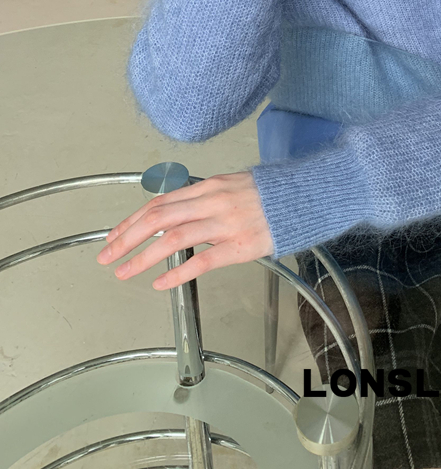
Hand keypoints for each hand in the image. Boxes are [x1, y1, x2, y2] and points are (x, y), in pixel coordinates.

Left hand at [96, 171, 273, 289]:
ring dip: (143, 256)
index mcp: (209, 186)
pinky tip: (160, 283)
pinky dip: (178, 272)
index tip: (115, 235)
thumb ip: (206, 199)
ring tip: (124, 271)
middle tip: (106, 256)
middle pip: (159, 217)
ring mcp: (227, 223)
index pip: (161, 202)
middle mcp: (213, 201)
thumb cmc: (271, 194)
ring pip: (174, 237)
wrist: (306, 196)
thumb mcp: (233, 186)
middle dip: (127, 237)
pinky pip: (204, 259)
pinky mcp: (242, 245)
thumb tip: (178, 214)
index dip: (133, 220)